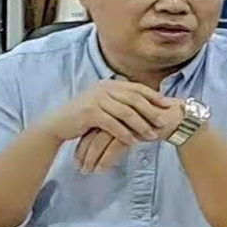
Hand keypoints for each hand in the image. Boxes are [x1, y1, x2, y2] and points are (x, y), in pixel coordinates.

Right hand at [43, 80, 172, 146]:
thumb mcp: (102, 103)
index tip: (167, 104)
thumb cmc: (84, 115)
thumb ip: (119, 100)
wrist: (59, 122)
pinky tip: (132, 142)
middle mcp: (104, 89)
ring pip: (125, 112)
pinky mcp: (90, 113)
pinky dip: (124, 133)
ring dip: (140, 125)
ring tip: (151, 136)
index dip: (153, 96)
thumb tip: (143, 103)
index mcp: (110, 84)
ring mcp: (97, 99)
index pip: (136, 88)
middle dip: (151, 111)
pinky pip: (112, 124)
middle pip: (134, 99)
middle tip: (163, 122)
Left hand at [74, 98, 184, 173]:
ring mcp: (121, 121)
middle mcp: (113, 113)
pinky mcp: (130, 131)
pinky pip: (112, 148)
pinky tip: (100, 170)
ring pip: (99, 142)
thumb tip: (99, 141)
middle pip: (91, 134)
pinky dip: (105, 160)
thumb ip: (117, 127)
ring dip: (91, 158)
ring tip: (87, 171)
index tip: (77, 158)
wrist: (172, 118)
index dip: (82, 144)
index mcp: (112, 108)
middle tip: (79, 167)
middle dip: (83, 153)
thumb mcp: (130, 123)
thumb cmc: (152, 121)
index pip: (90, 128)